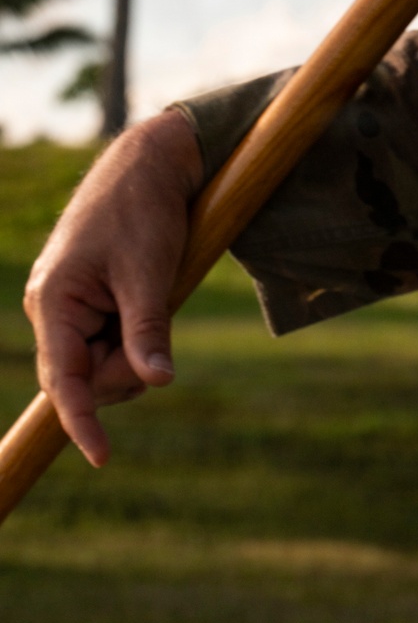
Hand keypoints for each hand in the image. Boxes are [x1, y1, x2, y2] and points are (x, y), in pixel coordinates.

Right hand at [24, 109, 203, 467]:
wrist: (149, 164)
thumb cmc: (144, 210)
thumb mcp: (151, 271)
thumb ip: (149, 328)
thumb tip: (158, 381)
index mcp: (54, 302)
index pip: (64, 380)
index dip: (83, 422)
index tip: (103, 458)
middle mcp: (53, 309)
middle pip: (88, 378)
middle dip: (126, 370)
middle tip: (159, 324)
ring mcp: (71, 308)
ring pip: (103, 364)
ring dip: (135, 351)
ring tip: (155, 300)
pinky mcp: (91, 303)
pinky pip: (113, 342)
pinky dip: (137, 335)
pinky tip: (150, 299)